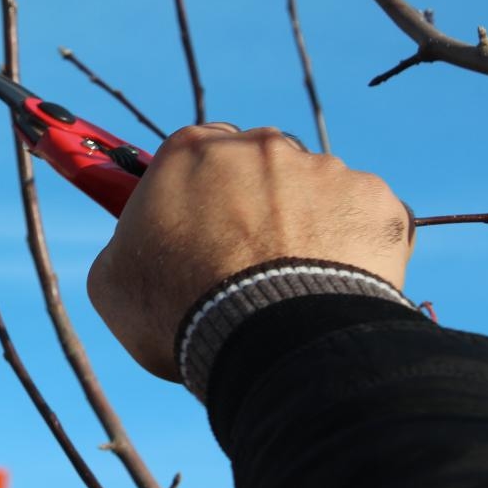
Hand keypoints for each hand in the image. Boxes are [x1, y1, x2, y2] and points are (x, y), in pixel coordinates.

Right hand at [87, 124, 414, 380]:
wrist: (272, 342)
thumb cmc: (180, 311)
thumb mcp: (113, 281)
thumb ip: (125, 246)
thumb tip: (136, 248)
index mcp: (188, 151)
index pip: (193, 155)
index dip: (197, 194)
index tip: (199, 228)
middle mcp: (258, 145)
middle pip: (258, 167)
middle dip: (255, 205)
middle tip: (248, 265)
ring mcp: (321, 169)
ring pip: (314, 192)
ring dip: (307, 226)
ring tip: (295, 288)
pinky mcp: (374, 200)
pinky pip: (363, 219)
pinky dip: (355, 248)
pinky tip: (337, 286)